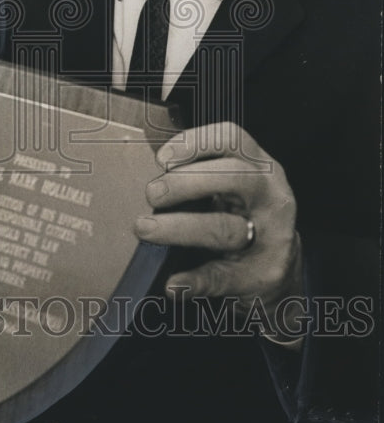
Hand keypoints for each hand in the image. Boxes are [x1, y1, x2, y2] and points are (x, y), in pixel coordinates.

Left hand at [134, 123, 302, 316]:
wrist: (277, 265)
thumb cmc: (241, 214)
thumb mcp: (229, 185)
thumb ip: (196, 170)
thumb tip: (148, 161)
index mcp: (258, 166)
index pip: (232, 139)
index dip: (195, 143)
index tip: (162, 159)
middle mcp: (270, 195)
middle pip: (233, 178)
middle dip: (185, 183)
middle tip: (151, 194)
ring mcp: (271, 236)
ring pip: (225, 228)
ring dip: (180, 228)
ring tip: (145, 229)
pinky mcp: (263, 274)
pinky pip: (224, 276)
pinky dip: (195, 280)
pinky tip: (173, 283)